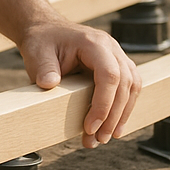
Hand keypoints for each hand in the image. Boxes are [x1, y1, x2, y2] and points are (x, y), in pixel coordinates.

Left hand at [18, 19, 141, 147]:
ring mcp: (117, 55)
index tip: (89, 127)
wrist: (46, 30)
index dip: (103, 104)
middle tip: (98, 139)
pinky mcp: (117, 65)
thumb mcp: (37, 53)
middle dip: (114, 116)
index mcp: (93, 43)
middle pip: (125, 84)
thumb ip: (43, 68)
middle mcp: (111, 47)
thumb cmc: (42, 41)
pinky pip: (128, 87)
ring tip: (105, 138)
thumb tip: (48, 84)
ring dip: (121, 115)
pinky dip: (122, 107)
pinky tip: (112, 126)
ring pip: (132, 87)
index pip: (109, 75)